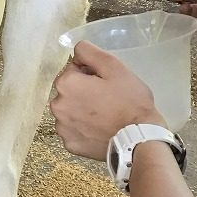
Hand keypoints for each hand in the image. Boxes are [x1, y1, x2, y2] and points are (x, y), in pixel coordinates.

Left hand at [50, 41, 164, 159]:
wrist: (139, 139)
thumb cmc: (129, 101)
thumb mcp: (114, 66)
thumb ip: (90, 52)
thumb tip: (76, 51)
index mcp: (65, 84)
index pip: (74, 69)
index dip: (91, 73)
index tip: (106, 82)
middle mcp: (57, 106)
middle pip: (69, 90)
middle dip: (83, 91)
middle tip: (107, 99)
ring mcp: (62, 128)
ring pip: (70, 110)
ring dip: (81, 109)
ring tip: (104, 115)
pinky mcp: (70, 144)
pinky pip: (74, 130)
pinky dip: (83, 129)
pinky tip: (99, 129)